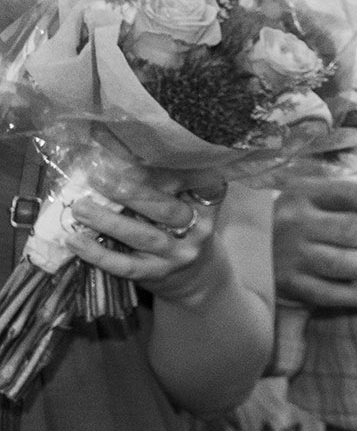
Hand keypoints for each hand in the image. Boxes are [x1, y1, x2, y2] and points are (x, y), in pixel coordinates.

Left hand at [66, 166, 227, 307]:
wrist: (196, 278)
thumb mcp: (186, 206)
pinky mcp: (156, 274)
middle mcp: (198, 230)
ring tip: (80, 208)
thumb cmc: (182, 229)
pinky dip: (98, 253)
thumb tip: (114, 157)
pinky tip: (75, 241)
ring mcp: (178, 255)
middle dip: (131, 192)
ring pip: (144, 236)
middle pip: (166, 209)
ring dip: (108, 221)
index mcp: (206, 206)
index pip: (199, 185)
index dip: (175, 171)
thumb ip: (164, 186)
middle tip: (98, 177)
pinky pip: (125, 265)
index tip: (144, 153)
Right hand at [274, 174, 356, 310]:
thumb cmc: (293, 222)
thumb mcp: (310, 201)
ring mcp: (288, 253)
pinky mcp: (285, 282)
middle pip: (348, 229)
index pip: (347, 193)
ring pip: (338, 262)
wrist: (244, 247)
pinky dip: (351, 294)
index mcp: (303, 193)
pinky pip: (323, 291)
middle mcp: (294, 221)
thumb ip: (343, 206)